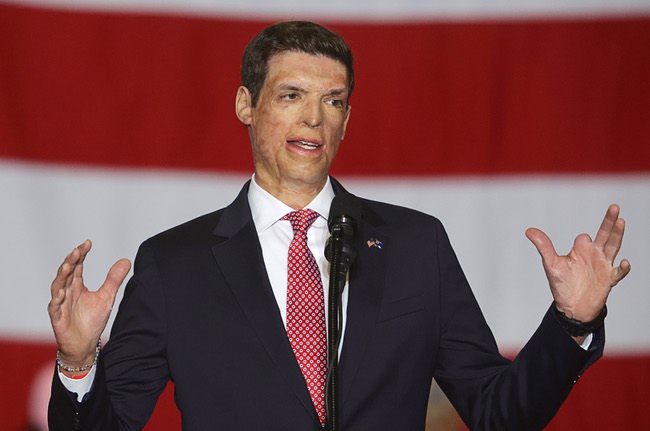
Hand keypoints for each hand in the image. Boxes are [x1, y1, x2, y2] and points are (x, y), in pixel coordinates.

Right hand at [48, 240, 130, 372]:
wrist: (84, 344)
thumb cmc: (92, 321)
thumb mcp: (106, 297)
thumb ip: (114, 279)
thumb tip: (125, 260)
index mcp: (77, 285)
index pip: (78, 266)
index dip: (81, 254)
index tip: (88, 243)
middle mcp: (67, 291)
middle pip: (67, 272)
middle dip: (71, 260)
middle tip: (78, 250)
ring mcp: (60, 303)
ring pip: (58, 286)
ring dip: (62, 275)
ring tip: (68, 265)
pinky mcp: (57, 317)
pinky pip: (55, 306)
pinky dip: (57, 298)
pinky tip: (62, 292)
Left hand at [525, 204, 630, 321]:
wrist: (572, 308)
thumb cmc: (562, 284)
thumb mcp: (551, 264)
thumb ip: (543, 246)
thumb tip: (529, 230)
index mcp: (581, 250)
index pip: (584, 237)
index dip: (582, 240)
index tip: (579, 244)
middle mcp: (594, 255)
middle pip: (605, 234)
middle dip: (609, 221)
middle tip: (614, 207)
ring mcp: (603, 266)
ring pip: (614, 247)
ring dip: (617, 235)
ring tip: (621, 221)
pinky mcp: (609, 280)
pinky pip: (618, 272)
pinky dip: (622, 268)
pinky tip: (624, 262)